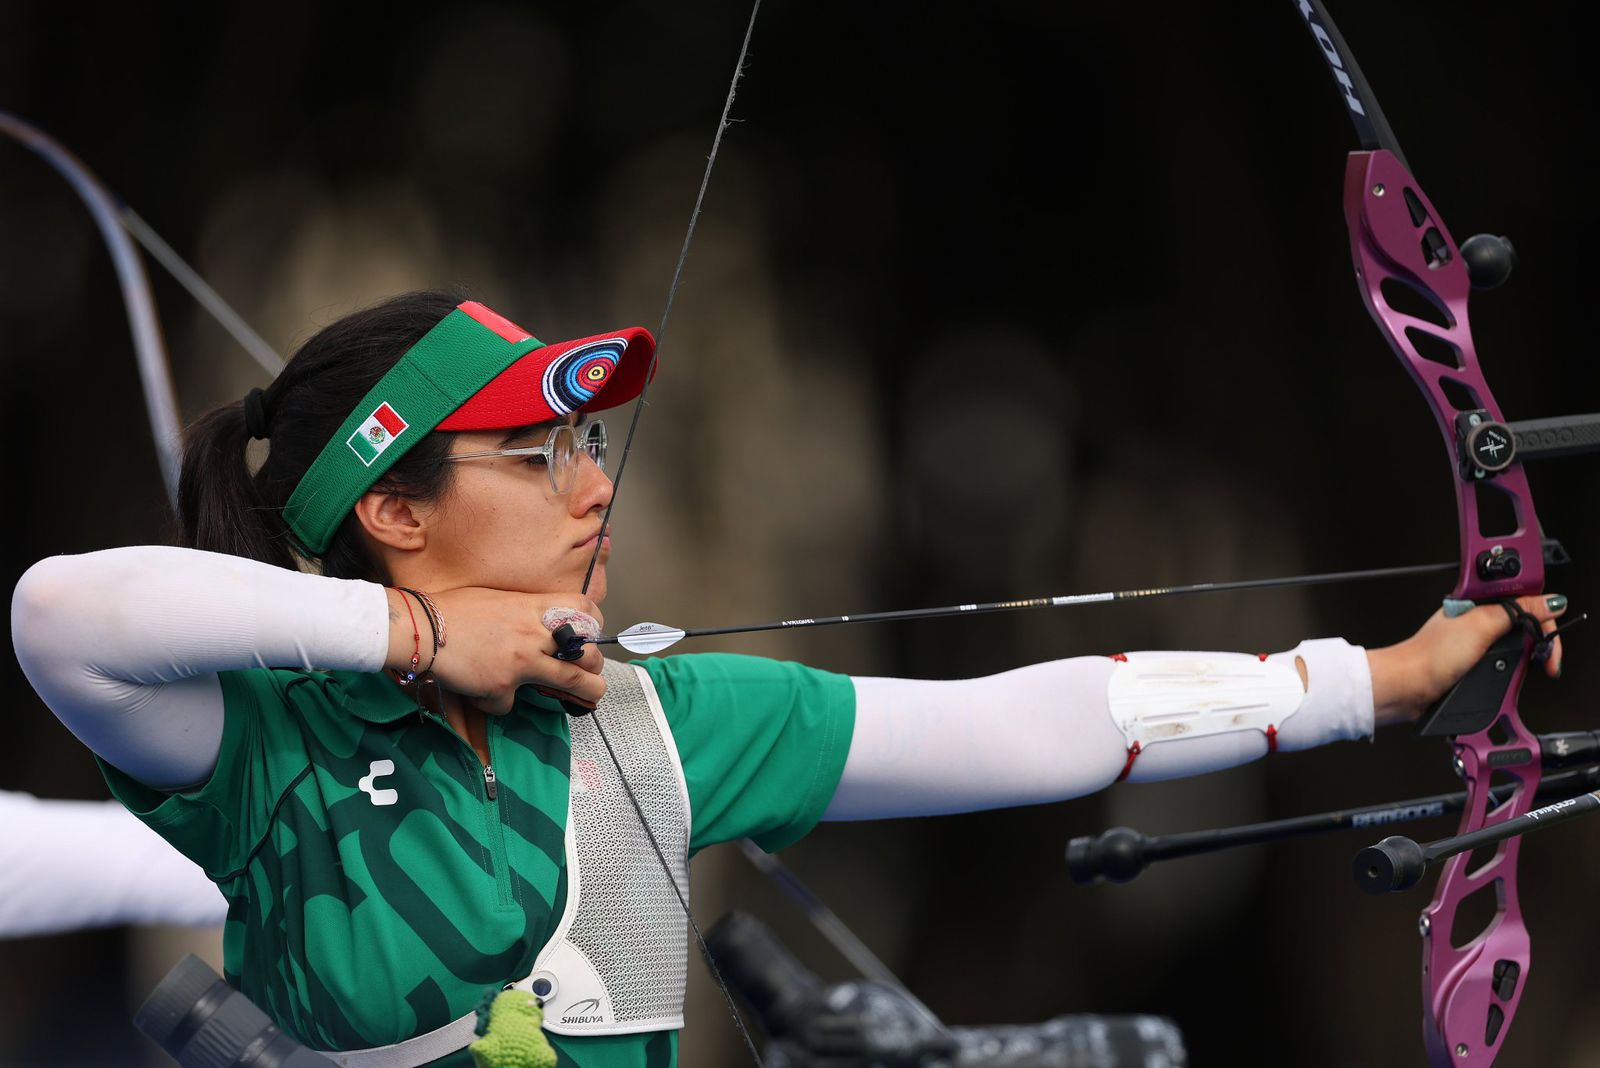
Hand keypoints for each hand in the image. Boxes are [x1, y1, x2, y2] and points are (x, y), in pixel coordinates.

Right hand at [385, 588, 605, 714]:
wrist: (421, 627)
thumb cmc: (452, 609)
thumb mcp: (497, 599)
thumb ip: (521, 612)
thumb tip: (535, 625)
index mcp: (532, 606)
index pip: (582, 606)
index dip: (595, 621)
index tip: (593, 633)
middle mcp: (533, 633)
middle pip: (586, 651)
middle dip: (595, 666)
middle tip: (592, 673)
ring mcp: (521, 661)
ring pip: (570, 681)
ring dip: (585, 693)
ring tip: (591, 697)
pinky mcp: (502, 686)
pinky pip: (509, 704)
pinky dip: (497, 703)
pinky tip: (484, 692)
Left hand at [1368, 594, 1567, 727]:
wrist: (1407, 688)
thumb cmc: (1429, 656)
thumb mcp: (1481, 627)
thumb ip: (1517, 612)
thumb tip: (1549, 601)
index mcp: (1477, 603)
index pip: (1524, 602)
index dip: (1543, 621)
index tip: (1548, 642)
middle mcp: (1475, 621)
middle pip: (1522, 626)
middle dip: (1535, 644)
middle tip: (1544, 662)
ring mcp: (1473, 643)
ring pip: (1513, 648)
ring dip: (1520, 661)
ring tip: (1523, 672)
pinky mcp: (1470, 664)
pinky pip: (1500, 665)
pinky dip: (1507, 674)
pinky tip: (1506, 679)